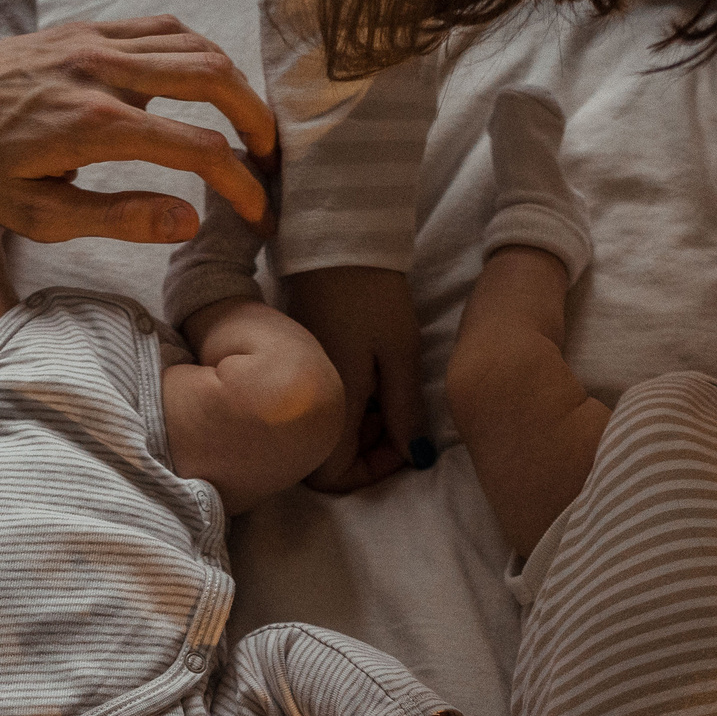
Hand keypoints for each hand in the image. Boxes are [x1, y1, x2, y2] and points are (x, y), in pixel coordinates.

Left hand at [0, 23, 274, 243]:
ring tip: (245, 121)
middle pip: (213, 76)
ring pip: (193, 43)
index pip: (198, 149)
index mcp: (96, 126)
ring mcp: (96, 42)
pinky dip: (195, 52)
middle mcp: (104, 72)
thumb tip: (188, 221)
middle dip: (256, 119)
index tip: (256, 212)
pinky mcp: (86, 31)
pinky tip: (200, 82)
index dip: (240, 184)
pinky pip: (160, 28)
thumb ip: (119, 219)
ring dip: (232, 81)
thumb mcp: (39, 216)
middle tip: (270, 158)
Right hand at [287, 266, 429, 489]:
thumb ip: (404, 408)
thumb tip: (413, 456)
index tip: (402, 446)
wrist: (335, 240)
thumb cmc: (373, 293)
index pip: (331, 476)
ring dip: (363, 425)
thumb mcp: (401, 351)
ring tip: (392, 391)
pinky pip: (326, 402)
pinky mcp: (305, 361)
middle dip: (370, 448)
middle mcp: (309, 398)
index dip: (368, 474)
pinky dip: (353, 402)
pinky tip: (374, 375)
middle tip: (403, 416)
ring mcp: (303, 380)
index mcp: (332, 401)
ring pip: (329, 429)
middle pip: (328, 456)